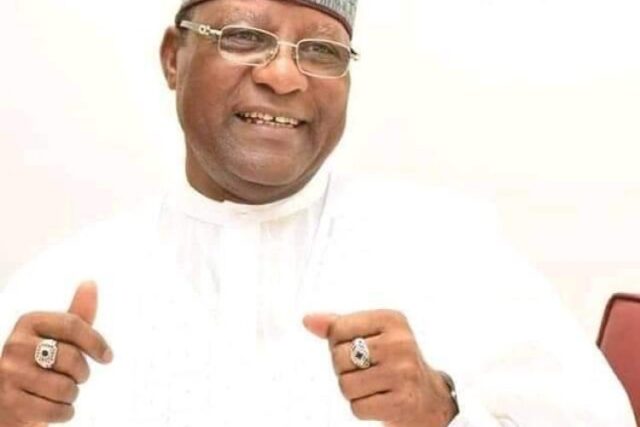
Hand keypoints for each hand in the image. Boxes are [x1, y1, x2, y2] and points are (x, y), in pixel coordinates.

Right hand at [0, 282, 112, 426]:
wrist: (4, 399)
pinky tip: (53, 407)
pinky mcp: (10, 404)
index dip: (96, 342)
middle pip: (72, 358)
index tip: (108, 357)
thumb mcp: (55, 336)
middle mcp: (15, 346)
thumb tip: (91, 283)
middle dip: (82, 373)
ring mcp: (9, 375)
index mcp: (29, 322)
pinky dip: (63, 412)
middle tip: (75, 377)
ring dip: (71, 394)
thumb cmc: (37, 363)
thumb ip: (76, 315)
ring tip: (60, 392)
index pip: (74, 325)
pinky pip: (56, 410)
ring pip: (66, 387)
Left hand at [303, 310, 456, 426]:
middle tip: (366, 370)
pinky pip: (357, 407)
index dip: (338, 343)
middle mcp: (400, 343)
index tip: (358, 348)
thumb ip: (338, 325)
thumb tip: (308, 320)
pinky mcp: (402, 402)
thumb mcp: (371, 334)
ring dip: (352, 390)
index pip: (338, 329)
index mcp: (391, 319)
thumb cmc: (392, 360)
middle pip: (339, 357)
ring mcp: (403, 372)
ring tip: (372, 385)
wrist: (429, 396)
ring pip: (345, 385)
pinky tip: (379, 399)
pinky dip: (362, 407)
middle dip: (344, 368)